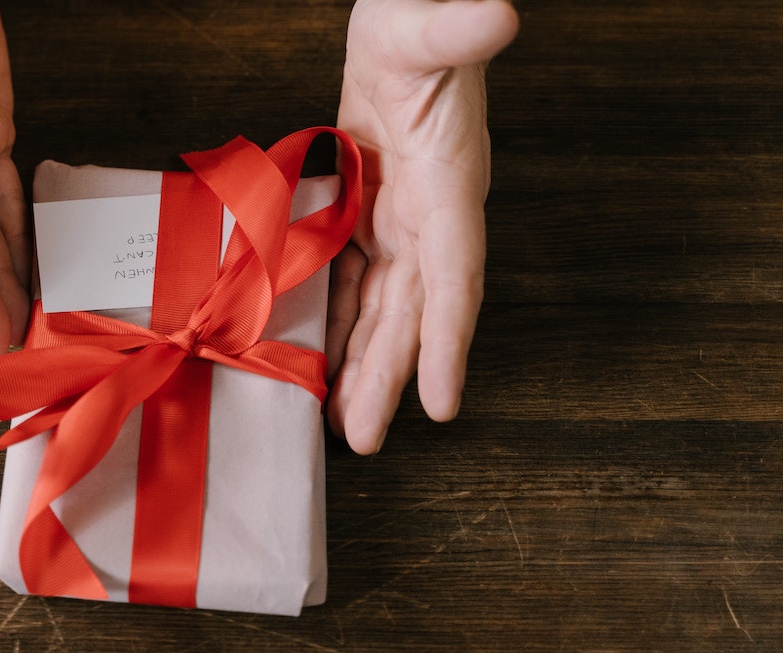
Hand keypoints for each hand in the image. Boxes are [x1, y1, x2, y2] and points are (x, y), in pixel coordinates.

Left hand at [325, 0, 517, 453]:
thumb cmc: (415, 23)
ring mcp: (397, 219)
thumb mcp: (427, 25)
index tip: (444, 402)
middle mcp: (428, 214)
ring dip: (362, 364)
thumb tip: (499, 14)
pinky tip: (323, 361)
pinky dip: (340, 323)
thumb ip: (456, 28)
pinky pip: (352, 281)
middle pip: (412, 311)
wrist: (401, 23)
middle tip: (365, 439)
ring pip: (382, 307)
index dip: (449, 339)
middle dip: (390, 376)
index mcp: (448, 182)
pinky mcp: (366, 214)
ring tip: (343, 423)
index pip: (456, 273)